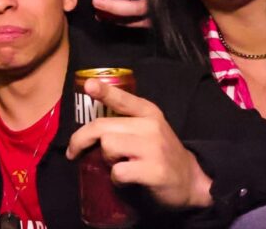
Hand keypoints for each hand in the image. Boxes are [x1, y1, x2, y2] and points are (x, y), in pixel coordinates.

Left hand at [67, 78, 212, 209]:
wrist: (192, 180)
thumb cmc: (161, 154)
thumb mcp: (149, 130)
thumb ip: (126, 123)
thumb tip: (91, 129)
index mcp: (149, 112)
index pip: (123, 99)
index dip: (105, 92)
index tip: (89, 86)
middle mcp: (151, 126)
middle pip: (102, 127)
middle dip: (81, 139)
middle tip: (74, 151)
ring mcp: (153, 148)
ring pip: (108, 146)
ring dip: (106, 159)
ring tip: (117, 164)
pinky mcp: (153, 170)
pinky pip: (118, 171)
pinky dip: (116, 179)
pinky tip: (125, 180)